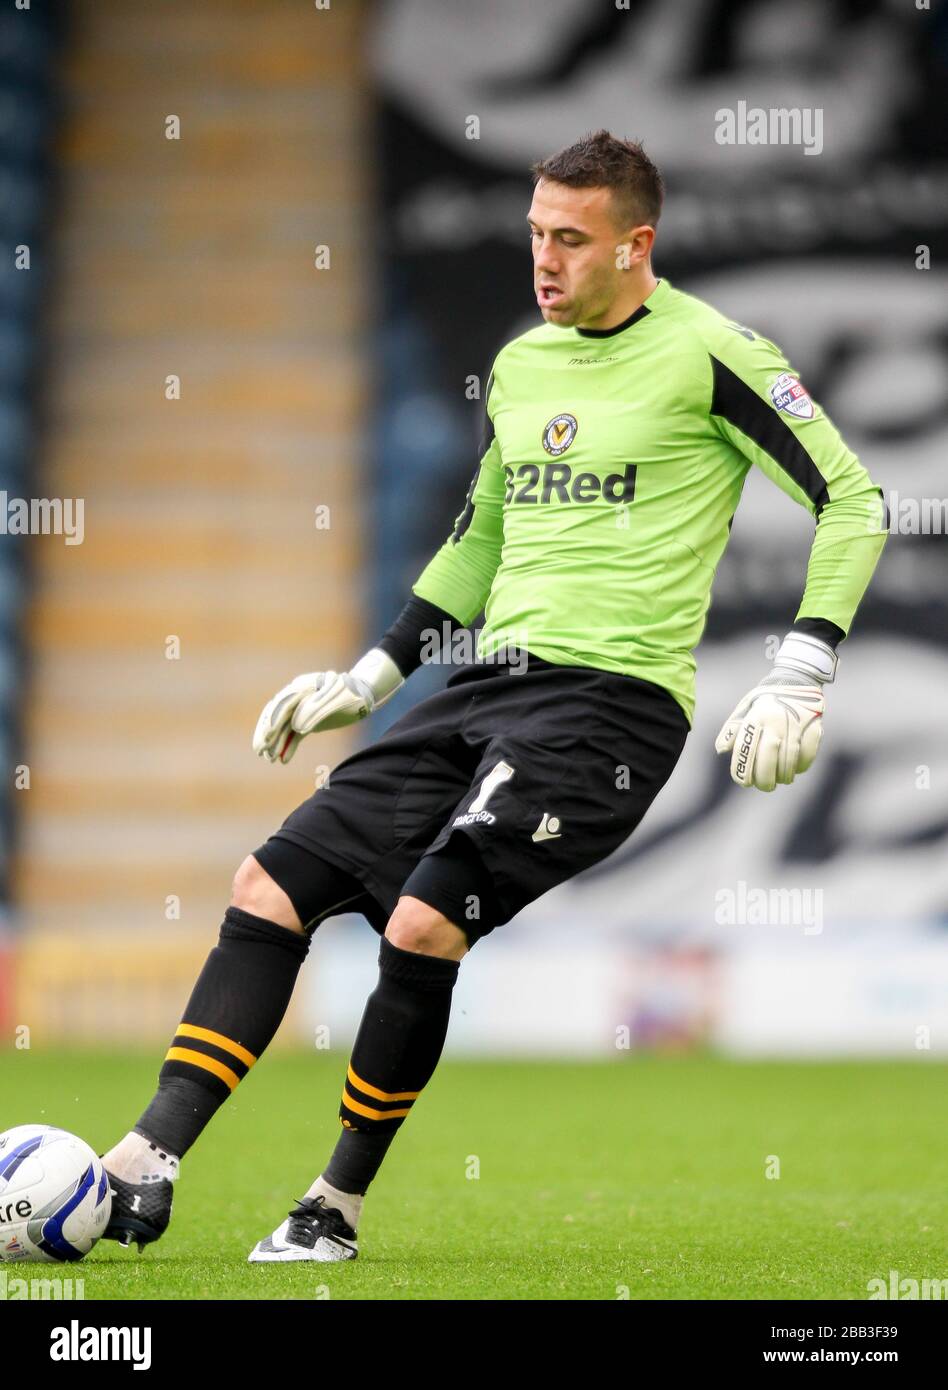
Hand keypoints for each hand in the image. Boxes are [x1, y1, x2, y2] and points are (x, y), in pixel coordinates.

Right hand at [253, 649, 403, 764]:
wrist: (365, 694)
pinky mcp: (307, 719)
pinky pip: (294, 734)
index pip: (282, 705)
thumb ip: (318, 710)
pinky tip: (283, 760)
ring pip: (283, 726)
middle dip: (267, 733)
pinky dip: (288, 746)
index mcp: (303, 686)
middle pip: (276, 715)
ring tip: (269, 759)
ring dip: (275, 742)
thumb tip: (297, 726)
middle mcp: (298, 696)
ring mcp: (301, 708)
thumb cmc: (354, 694)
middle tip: (259, 751)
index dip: (273, 722)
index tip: (266, 738)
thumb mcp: (339, 700)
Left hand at [714, 631, 835, 791]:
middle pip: (768, 758)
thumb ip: (733, 729)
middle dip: (765, 779)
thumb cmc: (765, 698)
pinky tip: (797, 769)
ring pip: (789, 759)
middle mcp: (774, 721)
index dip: (743, 770)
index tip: (744, 783)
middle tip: (765, 787)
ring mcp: (795, 723)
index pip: (745, 750)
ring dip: (785, 775)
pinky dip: (803, 764)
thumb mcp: (745, 708)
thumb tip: (720, 750)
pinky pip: (808, 752)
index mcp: (755, 717)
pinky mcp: (813, 725)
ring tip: (781, 780)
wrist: (796, 678)